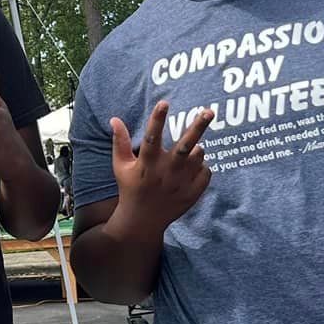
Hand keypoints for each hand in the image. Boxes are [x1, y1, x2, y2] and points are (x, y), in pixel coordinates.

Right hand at [110, 101, 212, 233]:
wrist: (143, 221)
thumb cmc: (130, 189)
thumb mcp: (121, 166)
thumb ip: (120, 142)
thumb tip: (114, 119)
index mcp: (147, 164)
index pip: (152, 137)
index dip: (157, 119)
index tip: (164, 102)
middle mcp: (166, 172)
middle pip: (185, 145)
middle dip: (198, 126)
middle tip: (209, 111)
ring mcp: (182, 184)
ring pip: (198, 156)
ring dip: (196, 149)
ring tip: (190, 150)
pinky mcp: (193, 193)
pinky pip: (205, 171)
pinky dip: (200, 167)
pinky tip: (189, 171)